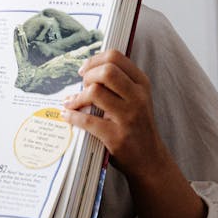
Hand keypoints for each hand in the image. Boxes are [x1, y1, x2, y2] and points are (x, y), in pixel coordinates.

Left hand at [62, 49, 207, 217]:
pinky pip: (87, 119)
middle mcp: (138, 97)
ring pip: (95, 91)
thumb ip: (117, 84)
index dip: (94, 60)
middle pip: (106, 70)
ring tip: (72, 102)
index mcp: (141, 84)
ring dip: (77, 96)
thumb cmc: (136, 126)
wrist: (150, 160)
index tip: (84, 70)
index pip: (116, 57)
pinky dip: (72, 116)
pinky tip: (67, 115)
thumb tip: (84, 72)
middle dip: (87, 75)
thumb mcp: (135, 99)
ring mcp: (129, 117)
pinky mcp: (117, 136)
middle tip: (81, 86)